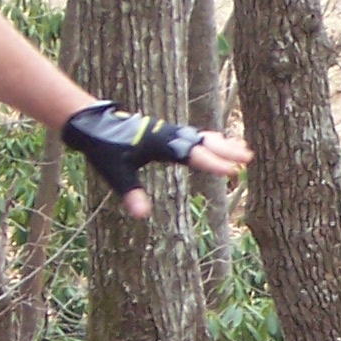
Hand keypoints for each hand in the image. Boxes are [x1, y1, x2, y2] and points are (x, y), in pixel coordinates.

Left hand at [61, 100, 252, 220]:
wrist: (92, 125)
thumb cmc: (104, 149)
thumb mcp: (115, 174)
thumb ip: (130, 193)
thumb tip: (141, 215)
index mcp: (159, 144)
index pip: (192, 155)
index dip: (213, 163)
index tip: (233, 171)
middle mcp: (167, 135)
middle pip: (203, 142)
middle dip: (226, 150)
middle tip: (248, 158)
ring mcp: (167, 132)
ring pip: (201, 136)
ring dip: (222, 142)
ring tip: (244, 149)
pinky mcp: (165, 132)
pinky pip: (193, 135)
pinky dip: (210, 139)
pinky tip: (219, 142)